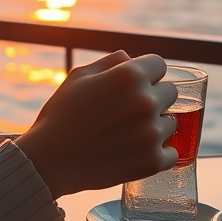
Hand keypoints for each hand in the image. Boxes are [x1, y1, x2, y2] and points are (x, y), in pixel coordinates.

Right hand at [16, 51, 177, 198]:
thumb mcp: (79, 76)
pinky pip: (172, 153)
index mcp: (128, 76)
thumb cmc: (61, 114)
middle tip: (130, 111)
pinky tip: (138, 152)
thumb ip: (110, 63)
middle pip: (170, 93)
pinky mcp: (151, 161)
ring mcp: (151, 133)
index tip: (136, 85)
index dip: (147, 73)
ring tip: (128, 134)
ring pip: (171, 122)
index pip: (160, 65)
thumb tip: (131, 59)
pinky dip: (159, 153)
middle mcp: (145, 101)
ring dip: (156, 126)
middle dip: (154, 98)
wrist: (50, 160)